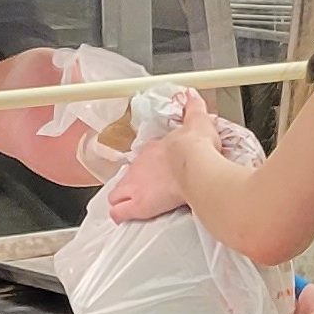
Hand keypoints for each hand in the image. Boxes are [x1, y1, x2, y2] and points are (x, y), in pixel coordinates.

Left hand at [109, 92, 220, 223]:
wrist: (193, 160)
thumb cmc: (196, 145)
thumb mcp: (197, 121)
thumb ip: (194, 109)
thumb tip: (192, 96)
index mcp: (152, 151)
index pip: (143, 160)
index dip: (148, 168)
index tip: (157, 173)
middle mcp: (139, 168)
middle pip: (127, 178)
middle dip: (132, 186)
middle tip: (146, 193)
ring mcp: (135, 186)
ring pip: (116, 196)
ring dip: (123, 201)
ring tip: (133, 207)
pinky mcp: (138, 204)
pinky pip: (119, 212)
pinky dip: (121, 215)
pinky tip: (126, 218)